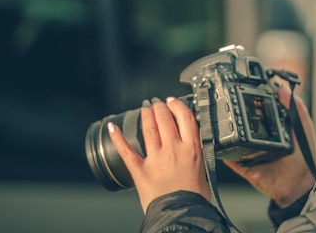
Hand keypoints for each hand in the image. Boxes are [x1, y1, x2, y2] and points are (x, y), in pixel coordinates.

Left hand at [108, 97, 209, 213]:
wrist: (182, 214)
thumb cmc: (195, 196)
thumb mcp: (203, 168)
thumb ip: (195, 152)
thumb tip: (191, 142)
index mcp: (192, 148)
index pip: (185, 117)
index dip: (177, 105)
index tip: (173, 101)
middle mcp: (174, 149)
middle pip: (165, 118)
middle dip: (160, 107)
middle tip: (157, 103)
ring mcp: (156, 158)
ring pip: (149, 129)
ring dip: (146, 115)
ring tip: (145, 108)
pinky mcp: (140, 170)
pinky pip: (127, 150)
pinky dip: (118, 137)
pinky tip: (112, 127)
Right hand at [224, 83, 315, 207]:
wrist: (300, 184)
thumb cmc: (304, 156)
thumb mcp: (303, 125)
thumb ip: (294, 106)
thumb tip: (282, 87)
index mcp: (271, 127)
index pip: (257, 111)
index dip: (250, 101)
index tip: (242, 89)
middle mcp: (258, 138)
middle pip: (242, 124)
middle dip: (233, 114)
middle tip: (227, 103)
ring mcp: (249, 152)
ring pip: (233, 139)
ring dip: (227, 132)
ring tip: (222, 120)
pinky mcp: (244, 166)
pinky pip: (229, 158)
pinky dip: (224, 151)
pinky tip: (220, 142)